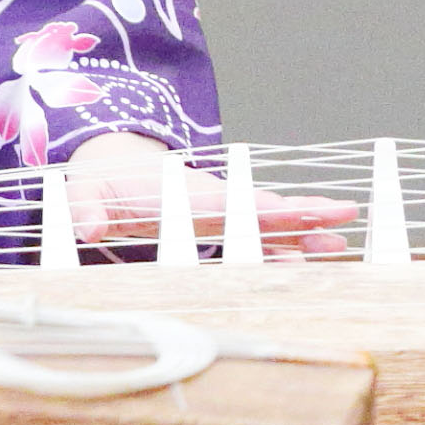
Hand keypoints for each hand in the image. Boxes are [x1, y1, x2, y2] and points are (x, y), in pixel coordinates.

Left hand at [64, 131, 355, 263]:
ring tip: (338, 245)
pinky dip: (284, 248)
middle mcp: (208, 200)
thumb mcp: (83, 189)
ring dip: (301, 234)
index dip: (253, 208)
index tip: (283, 212)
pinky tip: (309, 263)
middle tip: (342, 215)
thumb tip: (88, 226)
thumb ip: (84, 206)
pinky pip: (256, 238)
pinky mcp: (219, 224)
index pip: (223, 201)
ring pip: (267, 224)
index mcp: (180, 192)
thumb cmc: (99, 178)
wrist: (112, 162)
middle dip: (299, 212)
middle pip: (260, 208)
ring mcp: (218, 211)